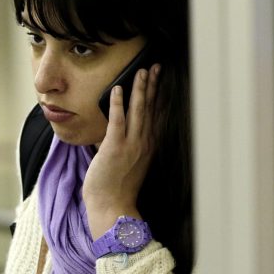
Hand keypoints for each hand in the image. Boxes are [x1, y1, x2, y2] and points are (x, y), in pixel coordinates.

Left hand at [83, 64, 160, 239]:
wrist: (112, 207)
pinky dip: (118, 104)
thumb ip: (130, 146)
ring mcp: (131, 145)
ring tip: (142, 71)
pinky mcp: (115, 148)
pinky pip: (118, 121)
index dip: (160, 96)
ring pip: (138, 111)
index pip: (157, 116)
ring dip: (140, 89)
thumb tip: (122, 132)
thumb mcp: (130, 164)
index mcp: (149, 146)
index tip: (162, 80)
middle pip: (152, 109)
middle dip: (154, 86)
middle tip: (156, 67)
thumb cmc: (117, 189)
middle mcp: (145, 143)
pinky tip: (118, 89)